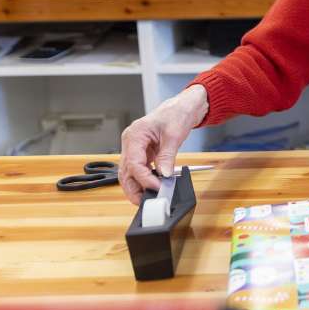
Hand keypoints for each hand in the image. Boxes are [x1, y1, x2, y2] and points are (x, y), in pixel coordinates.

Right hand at [118, 84, 207, 204]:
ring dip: (137, 186)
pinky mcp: (143, 153)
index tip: (157, 187)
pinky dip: (144, 179)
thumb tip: (164, 175)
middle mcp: (130, 142)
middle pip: (125, 171)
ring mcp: (135, 148)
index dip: (144, 178)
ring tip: (149, 197)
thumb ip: (167, 156)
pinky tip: (153, 186)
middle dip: (133, 189)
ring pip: (129, 173)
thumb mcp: (173, 135)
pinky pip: (139, 169)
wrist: (183, 107)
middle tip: (145, 202)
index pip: (133, 163)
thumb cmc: (176, 113)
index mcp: (134, 135)